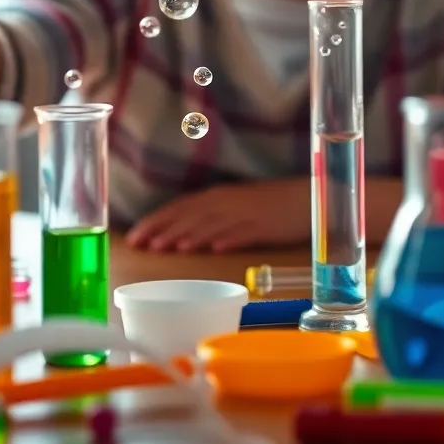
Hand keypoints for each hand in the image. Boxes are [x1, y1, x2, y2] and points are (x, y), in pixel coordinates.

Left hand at [125, 180, 310, 252]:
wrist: (308, 197)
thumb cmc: (269, 204)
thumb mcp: (235, 207)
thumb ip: (211, 218)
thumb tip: (185, 236)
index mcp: (218, 196)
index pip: (179, 207)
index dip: (156, 221)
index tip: (134, 236)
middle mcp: (227, 202)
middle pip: (190, 215)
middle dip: (163, 229)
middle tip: (140, 245)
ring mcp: (246, 214)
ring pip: (212, 224)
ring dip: (189, 235)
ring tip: (167, 248)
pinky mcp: (266, 226)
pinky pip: (244, 232)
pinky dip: (229, 238)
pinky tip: (215, 248)